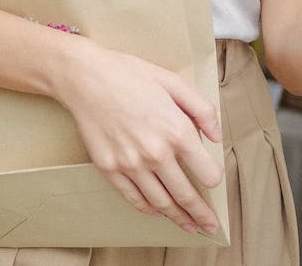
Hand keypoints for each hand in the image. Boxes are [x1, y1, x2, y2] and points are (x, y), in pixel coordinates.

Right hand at [57, 43, 224, 233]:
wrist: (84, 77)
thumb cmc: (128, 75)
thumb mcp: (172, 82)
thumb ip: (202, 109)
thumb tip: (217, 136)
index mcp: (176, 131)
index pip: (207, 173)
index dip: (214, 179)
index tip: (212, 180)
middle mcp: (155, 153)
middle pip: (186, 195)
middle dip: (202, 215)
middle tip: (210, 226)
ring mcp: (130, 164)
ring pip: (161, 203)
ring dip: (178, 218)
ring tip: (188, 225)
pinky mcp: (109, 168)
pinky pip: (133, 198)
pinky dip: (148, 209)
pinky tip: (157, 211)